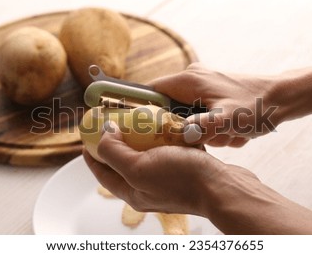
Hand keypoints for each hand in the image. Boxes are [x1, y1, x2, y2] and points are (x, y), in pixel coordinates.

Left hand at [84, 121, 311, 233]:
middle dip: (115, 142)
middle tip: (112, 121)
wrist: (224, 188)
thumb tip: (103, 135)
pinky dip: (161, 139)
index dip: (91, 152)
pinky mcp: (183, 171)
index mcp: (132, 191)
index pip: (102, 172)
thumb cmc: (183, 179)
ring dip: (140, 138)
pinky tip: (164, 125)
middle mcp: (146, 188)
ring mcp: (165, 181)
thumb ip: (115, 152)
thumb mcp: (139, 166)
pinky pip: (166, 153)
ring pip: (145, 156)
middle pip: (122, 162)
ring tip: (137, 120)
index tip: (87, 133)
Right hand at [149, 63, 281, 146]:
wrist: (285, 98)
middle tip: (210, 137)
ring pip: (190, 116)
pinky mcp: (215, 94)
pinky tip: (234, 131)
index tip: (153, 133)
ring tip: (228, 134)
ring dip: (207, 132)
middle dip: (188, 129)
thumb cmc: (258, 106)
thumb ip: (201, 128)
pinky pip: (205, 116)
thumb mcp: (227, 121)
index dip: (147, 112)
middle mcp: (193, 79)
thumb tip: (179, 135)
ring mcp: (205, 86)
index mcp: (189, 80)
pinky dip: (217, 128)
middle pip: (171, 110)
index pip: (151, 92)